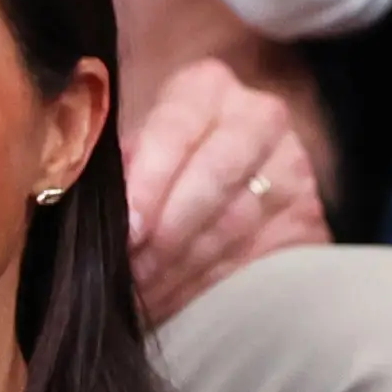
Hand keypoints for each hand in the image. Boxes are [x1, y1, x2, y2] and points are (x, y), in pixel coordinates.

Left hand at [122, 59, 328, 321]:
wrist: (231, 177)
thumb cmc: (157, 166)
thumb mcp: (133, 153)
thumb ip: (116, 167)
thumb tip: (80, 195)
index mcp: (205, 88)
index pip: (177, 127)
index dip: (151, 182)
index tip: (129, 229)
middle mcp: (259, 117)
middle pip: (215, 176)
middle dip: (167, 234)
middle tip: (131, 273)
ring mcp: (293, 167)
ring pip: (236, 222)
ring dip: (182, 267)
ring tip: (142, 295)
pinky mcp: (311, 219)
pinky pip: (260, 258)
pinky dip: (212, 286)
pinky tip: (177, 303)